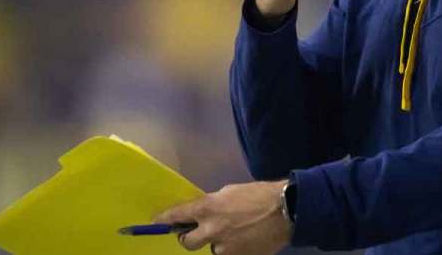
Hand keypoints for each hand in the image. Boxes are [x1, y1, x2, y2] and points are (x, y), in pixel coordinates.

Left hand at [153, 180, 291, 254]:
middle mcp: (211, 230)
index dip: (164, 220)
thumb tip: (204, 212)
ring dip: (217, 243)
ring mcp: (224, 247)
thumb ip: (213, 204)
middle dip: (188, 238)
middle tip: (197, 232)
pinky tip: (246, 239)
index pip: (177, 215)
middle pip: (186, 242)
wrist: (286, 211)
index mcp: (208, 208)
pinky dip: (234, 249)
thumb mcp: (230, 192)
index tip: (155, 223)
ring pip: (211, 249)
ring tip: (235, 233)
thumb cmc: (259, 195)